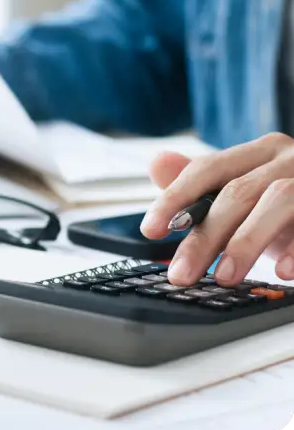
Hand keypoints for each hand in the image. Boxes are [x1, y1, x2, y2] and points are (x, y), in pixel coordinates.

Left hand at [139, 132, 293, 285]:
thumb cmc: (292, 205)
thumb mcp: (248, 194)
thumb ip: (203, 184)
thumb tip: (158, 163)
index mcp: (261, 152)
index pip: (207, 169)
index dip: (175, 198)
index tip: (150, 230)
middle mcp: (291, 159)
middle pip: (237, 192)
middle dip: (205, 237)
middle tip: (181, 273)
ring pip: (278, 201)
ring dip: (247, 242)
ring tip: (225, 277)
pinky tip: (282, 272)